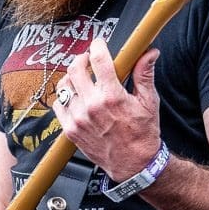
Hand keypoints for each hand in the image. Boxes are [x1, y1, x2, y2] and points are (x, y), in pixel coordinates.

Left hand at [53, 37, 162, 182]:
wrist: (134, 165)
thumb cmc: (143, 134)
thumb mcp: (149, 102)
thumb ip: (145, 74)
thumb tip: (150, 52)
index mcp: (112, 96)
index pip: (98, 59)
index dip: (98, 46)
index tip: (99, 44)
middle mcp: (92, 106)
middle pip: (75, 68)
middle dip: (82, 59)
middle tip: (88, 60)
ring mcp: (78, 118)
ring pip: (64, 85)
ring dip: (72, 77)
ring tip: (81, 79)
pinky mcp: (70, 130)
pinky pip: (58, 105)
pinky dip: (64, 97)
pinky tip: (75, 97)